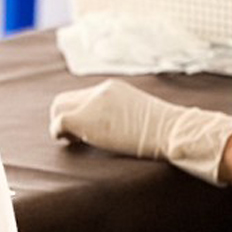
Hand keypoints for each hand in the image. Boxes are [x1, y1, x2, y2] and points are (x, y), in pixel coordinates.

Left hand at [51, 79, 231, 184]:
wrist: (173, 131)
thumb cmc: (167, 131)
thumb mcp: (141, 114)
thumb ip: (122, 113)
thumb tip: (114, 127)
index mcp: (113, 88)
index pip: (82, 96)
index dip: (78, 111)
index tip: (84, 129)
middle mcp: (100, 91)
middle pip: (65, 99)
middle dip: (64, 117)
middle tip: (75, 137)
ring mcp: (92, 103)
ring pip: (58, 108)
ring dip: (61, 124)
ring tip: (74, 141)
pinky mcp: (85, 119)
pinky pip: (59, 122)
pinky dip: (58, 133)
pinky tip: (70, 142)